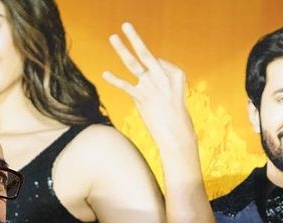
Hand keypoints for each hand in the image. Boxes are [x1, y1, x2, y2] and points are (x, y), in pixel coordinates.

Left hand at [102, 23, 193, 148]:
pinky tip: (105, 73)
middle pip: (147, 54)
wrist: (177, 136)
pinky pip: (125, 85)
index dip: (153, 69)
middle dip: (135, 39)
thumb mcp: (172, 95)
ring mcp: (152, 86)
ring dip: (121, 49)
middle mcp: (164, 77)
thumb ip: (158, 82)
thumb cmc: (175, 117)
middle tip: (126, 25)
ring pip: (134, 64)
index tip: (157, 85)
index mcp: (177, 74)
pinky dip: (114, 80)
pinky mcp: (142, 98)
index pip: (158, 62)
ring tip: (113, 37)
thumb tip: (140, 75)